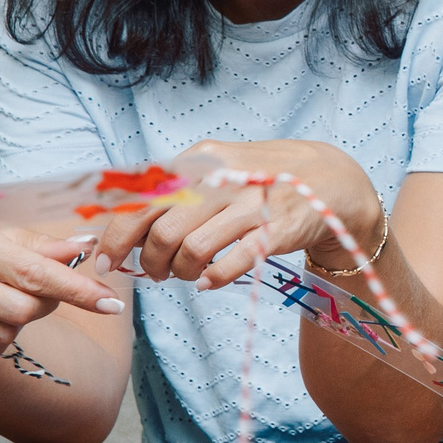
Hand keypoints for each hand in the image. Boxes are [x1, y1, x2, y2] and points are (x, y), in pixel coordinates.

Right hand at [0, 226, 125, 369]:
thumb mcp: (5, 242)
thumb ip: (45, 247)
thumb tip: (88, 246)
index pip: (35, 273)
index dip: (77, 290)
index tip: (112, 303)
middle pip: (24, 309)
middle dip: (43, 306)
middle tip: (36, 294)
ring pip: (4, 334)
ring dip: (15, 326)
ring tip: (2, 305)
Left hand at [125, 141, 383, 289]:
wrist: (333, 181)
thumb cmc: (264, 178)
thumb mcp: (218, 166)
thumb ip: (174, 186)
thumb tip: (121, 221)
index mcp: (200, 160)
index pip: (141, 202)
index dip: (116, 238)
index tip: (108, 261)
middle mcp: (223, 179)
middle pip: (163, 232)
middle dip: (150, 262)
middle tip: (154, 273)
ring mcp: (252, 204)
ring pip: (193, 251)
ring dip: (181, 273)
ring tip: (187, 275)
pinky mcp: (278, 230)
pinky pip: (231, 264)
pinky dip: (213, 280)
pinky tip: (209, 282)